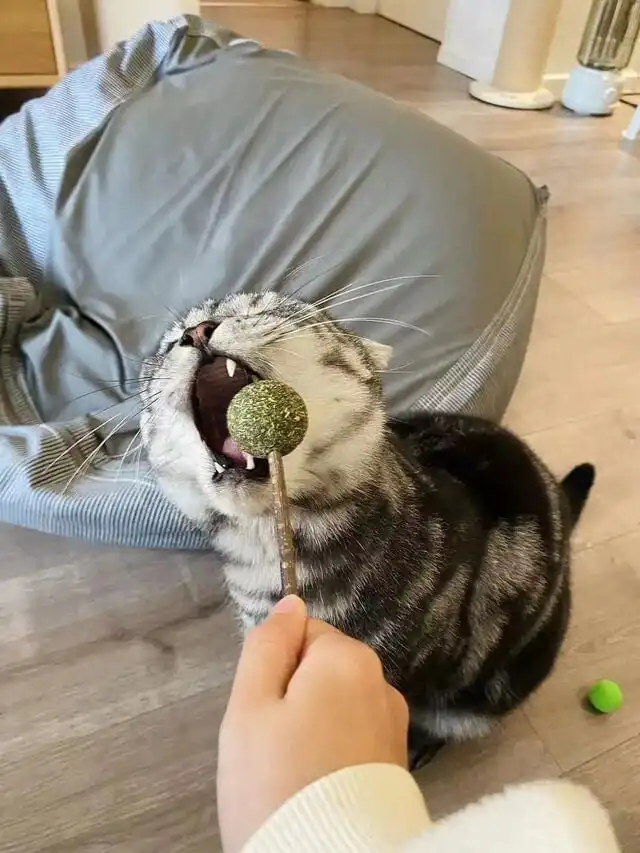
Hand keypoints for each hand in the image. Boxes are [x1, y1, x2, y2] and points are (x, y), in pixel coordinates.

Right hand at [217, 596, 408, 852]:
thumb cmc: (275, 783)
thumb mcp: (249, 708)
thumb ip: (267, 647)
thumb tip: (290, 603)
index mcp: (349, 659)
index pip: (301, 635)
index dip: (275, 671)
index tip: (265, 715)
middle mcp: (382, 684)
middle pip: (321, 671)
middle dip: (294, 700)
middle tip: (271, 749)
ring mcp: (395, 727)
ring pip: (336, 708)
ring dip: (313, 729)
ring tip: (293, 776)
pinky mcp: (398, 765)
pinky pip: (354, 740)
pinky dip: (334, 757)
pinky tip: (318, 790)